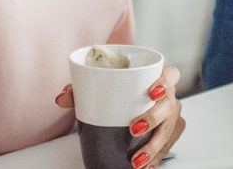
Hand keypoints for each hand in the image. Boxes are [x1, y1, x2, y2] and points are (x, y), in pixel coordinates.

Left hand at [56, 65, 185, 167]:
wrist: (122, 102)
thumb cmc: (114, 91)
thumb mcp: (95, 88)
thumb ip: (78, 90)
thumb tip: (61, 98)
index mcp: (155, 77)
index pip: (170, 74)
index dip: (165, 82)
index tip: (151, 94)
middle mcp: (168, 96)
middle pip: (170, 105)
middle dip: (154, 119)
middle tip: (134, 128)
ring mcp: (171, 116)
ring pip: (170, 130)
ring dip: (155, 147)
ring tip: (136, 160)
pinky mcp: (170, 132)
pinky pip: (168, 145)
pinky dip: (157, 156)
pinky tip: (147, 166)